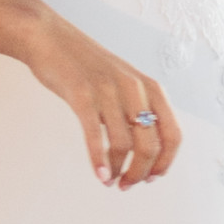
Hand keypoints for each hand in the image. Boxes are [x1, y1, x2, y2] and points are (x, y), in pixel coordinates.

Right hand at [23, 10, 180, 186]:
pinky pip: (95, 135)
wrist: (49, 38)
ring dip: (119, 170)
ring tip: (110, 181)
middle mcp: (134, 88)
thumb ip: (137, 108)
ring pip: (124, 144)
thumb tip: (145, 152)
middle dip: (141, 172)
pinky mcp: (82, 95)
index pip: (173, 134)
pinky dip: (99, 161)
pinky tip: (99, 175)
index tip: (152, 177)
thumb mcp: (122, 82)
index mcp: (149, 86)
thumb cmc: (85, 65)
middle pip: (150, 144)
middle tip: (127, 185)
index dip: (165, 162)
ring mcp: (108, 91)